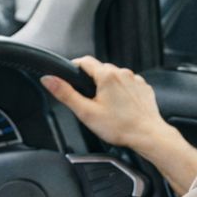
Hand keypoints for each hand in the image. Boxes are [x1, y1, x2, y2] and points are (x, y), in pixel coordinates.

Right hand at [40, 56, 169, 152]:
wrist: (148, 135)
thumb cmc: (120, 127)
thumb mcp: (86, 112)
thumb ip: (66, 94)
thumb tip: (49, 79)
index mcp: (106, 76)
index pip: (84, 61)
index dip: (74, 66)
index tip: (70, 74)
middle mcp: (122, 73)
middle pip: (100, 69)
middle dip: (91, 80)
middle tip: (87, 99)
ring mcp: (135, 79)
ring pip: (115, 76)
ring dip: (107, 86)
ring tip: (106, 106)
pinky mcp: (144, 88)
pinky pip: (128, 84)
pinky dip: (122, 91)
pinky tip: (120, 107)